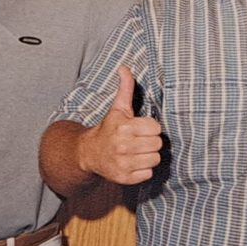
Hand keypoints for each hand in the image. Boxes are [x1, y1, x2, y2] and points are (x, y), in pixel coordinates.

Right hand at [78, 65, 162, 184]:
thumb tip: (124, 67)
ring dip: (149, 156)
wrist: (89, 153)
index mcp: (124, 127)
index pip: (156, 128)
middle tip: (140, 140)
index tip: (141, 128)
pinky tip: (133, 163)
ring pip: (155, 159)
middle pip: (157, 144)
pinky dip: (143, 170)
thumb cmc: (109, 128)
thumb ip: (125, 88)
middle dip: (151, 142)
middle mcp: (122, 146)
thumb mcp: (118, 108)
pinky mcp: (124, 178)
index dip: (151, 128)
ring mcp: (123, 163)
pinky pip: (148, 174)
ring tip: (138, 152)